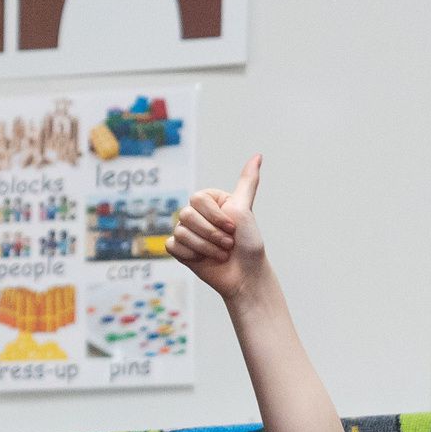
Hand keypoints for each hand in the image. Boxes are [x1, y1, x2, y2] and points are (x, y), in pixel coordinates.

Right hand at [169, 154, 266, 298]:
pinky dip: (190, 254)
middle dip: (211, 234)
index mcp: (209, 202)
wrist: (245, 276)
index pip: (197, 199)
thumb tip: (258, 156)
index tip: (233, 227)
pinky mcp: (179, 250)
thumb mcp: (245, 209)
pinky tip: (203, 259)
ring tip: (220, 254)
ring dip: (205, 247)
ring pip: (180, 232)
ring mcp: (186, 232)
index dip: (216, 216)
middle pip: (186, 215)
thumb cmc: (249, 244)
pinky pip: (172, 245)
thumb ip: (247, 182)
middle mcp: (196, 215)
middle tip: (228, 244)